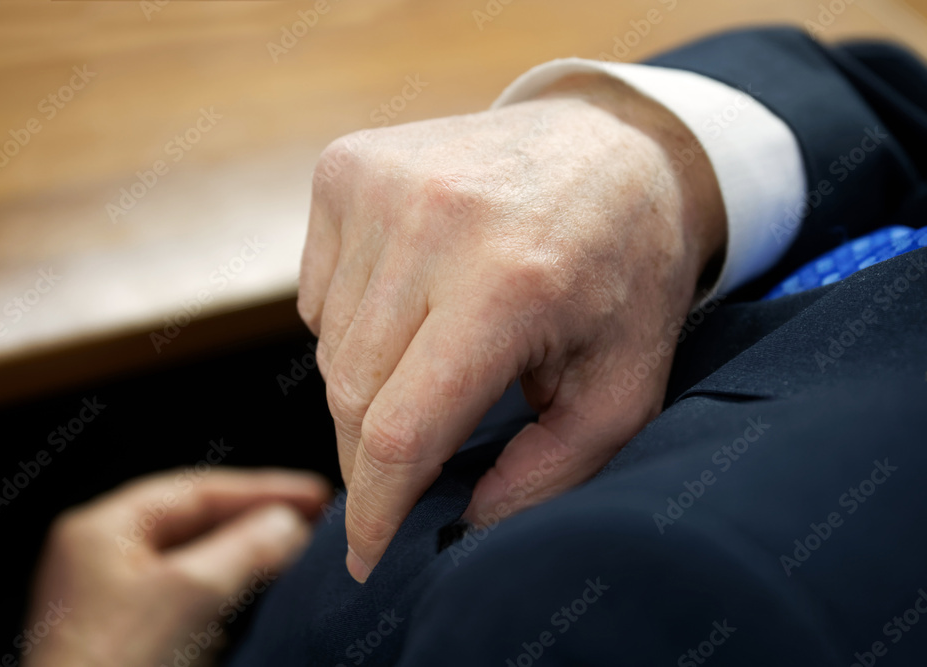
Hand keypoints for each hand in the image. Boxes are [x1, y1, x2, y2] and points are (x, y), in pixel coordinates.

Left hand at [22, 468, 329, 666]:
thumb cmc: (115, 666)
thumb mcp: (191, 592)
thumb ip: (245, 547)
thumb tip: (287, 522)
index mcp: (101, 530)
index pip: (196, 490)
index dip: (262, 489)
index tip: (314, 495)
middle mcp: (102, 558)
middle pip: (196, 524)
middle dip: (257, 523)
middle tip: (314, 521)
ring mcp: (114, 602)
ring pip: (197, 563)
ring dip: (247, 558)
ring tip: (299, 553)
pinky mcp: (130, 641)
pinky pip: (191, 601)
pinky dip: (230, 594)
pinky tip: (264, 600)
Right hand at [298, 71, 725, 582]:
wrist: (610, 143)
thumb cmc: (626, 269)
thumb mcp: (626, 383)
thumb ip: (553, 469)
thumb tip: (465, 520)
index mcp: (511, 281)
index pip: (403, 429)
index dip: (376, 507)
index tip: (363, 557)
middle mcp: (433, 221)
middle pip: (351, 392)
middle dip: (370, 457)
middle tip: (405, 472)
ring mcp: (379, 184)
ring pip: (329, 346)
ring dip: (366, 385)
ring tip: (432, 365)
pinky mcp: (346, 166)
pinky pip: (315, 294)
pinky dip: (350, 326)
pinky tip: (411, 307)